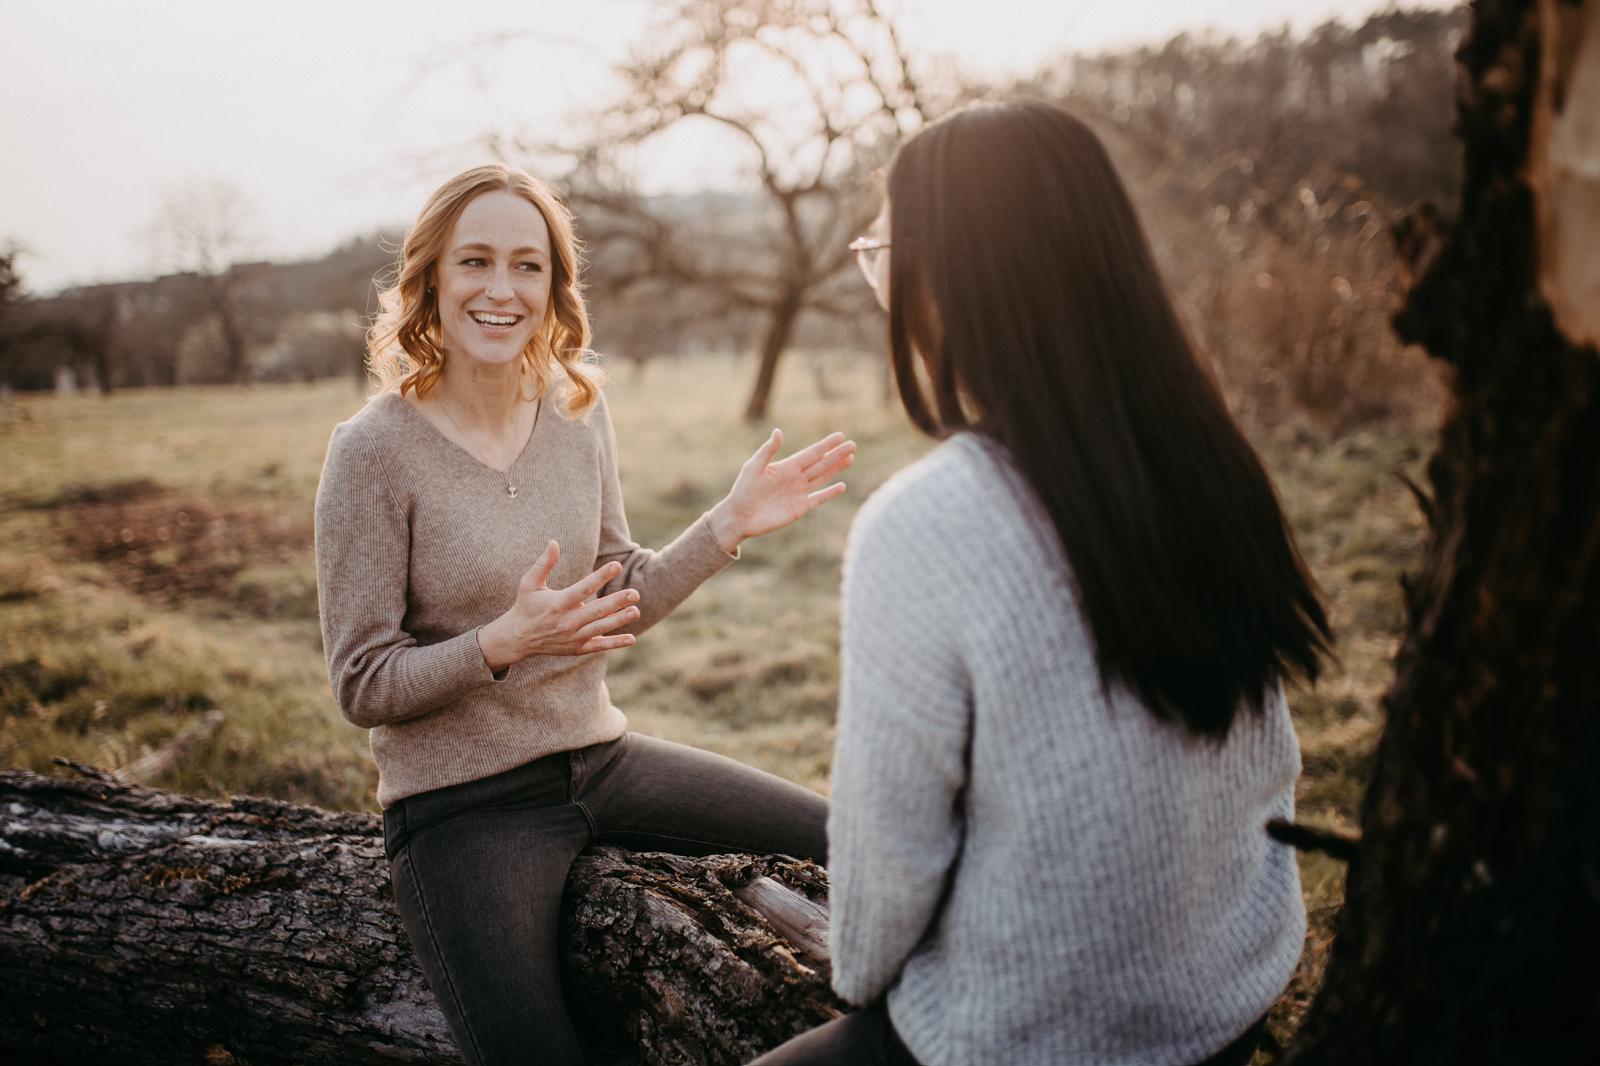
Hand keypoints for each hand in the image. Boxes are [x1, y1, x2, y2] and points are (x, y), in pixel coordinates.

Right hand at [476, 541, 639, 670]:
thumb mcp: (529, 583)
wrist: (517, 639)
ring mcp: (572, 637)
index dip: (600, 577)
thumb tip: (553, 542)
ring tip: (636, 610)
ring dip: (619, 620)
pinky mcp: (576, 649)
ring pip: (599, 628)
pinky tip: (632, 638)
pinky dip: (614, 643)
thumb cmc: (525, 606)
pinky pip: (598, 646)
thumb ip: (543, 563)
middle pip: (595, 611)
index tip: (617, 565)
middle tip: (635, 593)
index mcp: (557, 604)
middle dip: (616, 602)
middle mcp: (566, 622)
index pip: (583, 589)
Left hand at [707, 429, 855, 551]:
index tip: (840, 436)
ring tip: (850, 458)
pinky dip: (830, 493)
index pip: (811, 453)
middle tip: (853, 445)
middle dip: (837, 455)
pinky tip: (842, 486)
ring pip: (822, 478)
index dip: (826, 445)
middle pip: (821, 464)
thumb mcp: (753, 467)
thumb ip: (768, 450)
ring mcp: (799, 493)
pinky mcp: (800, 508)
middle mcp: (795, 478)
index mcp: (786, 466)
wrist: (739, 516)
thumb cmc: (743, 490)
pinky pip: (818, 498)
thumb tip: (778, 431)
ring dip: (836, 469)